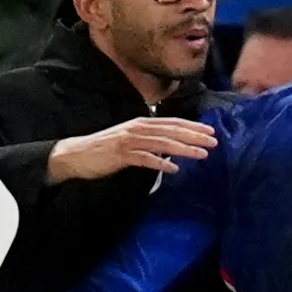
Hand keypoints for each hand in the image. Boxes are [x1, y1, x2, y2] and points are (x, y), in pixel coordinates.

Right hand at [48, 117, 216, 182]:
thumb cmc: (105, 149)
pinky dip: (160, 162)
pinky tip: (173, 169)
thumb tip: (171, 147)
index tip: (211, 132)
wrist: (77, 154)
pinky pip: (144, 159)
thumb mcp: (131, 140)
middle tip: (214, 142)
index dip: (193, 127)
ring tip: (201, 155)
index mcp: (142, 123)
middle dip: (195, 136)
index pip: (172, 123)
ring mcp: (129, 140)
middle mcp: (138, 128)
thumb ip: (150, 141)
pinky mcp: (121, 154)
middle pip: (172, 130)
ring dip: (183, 149)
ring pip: (162, 143)